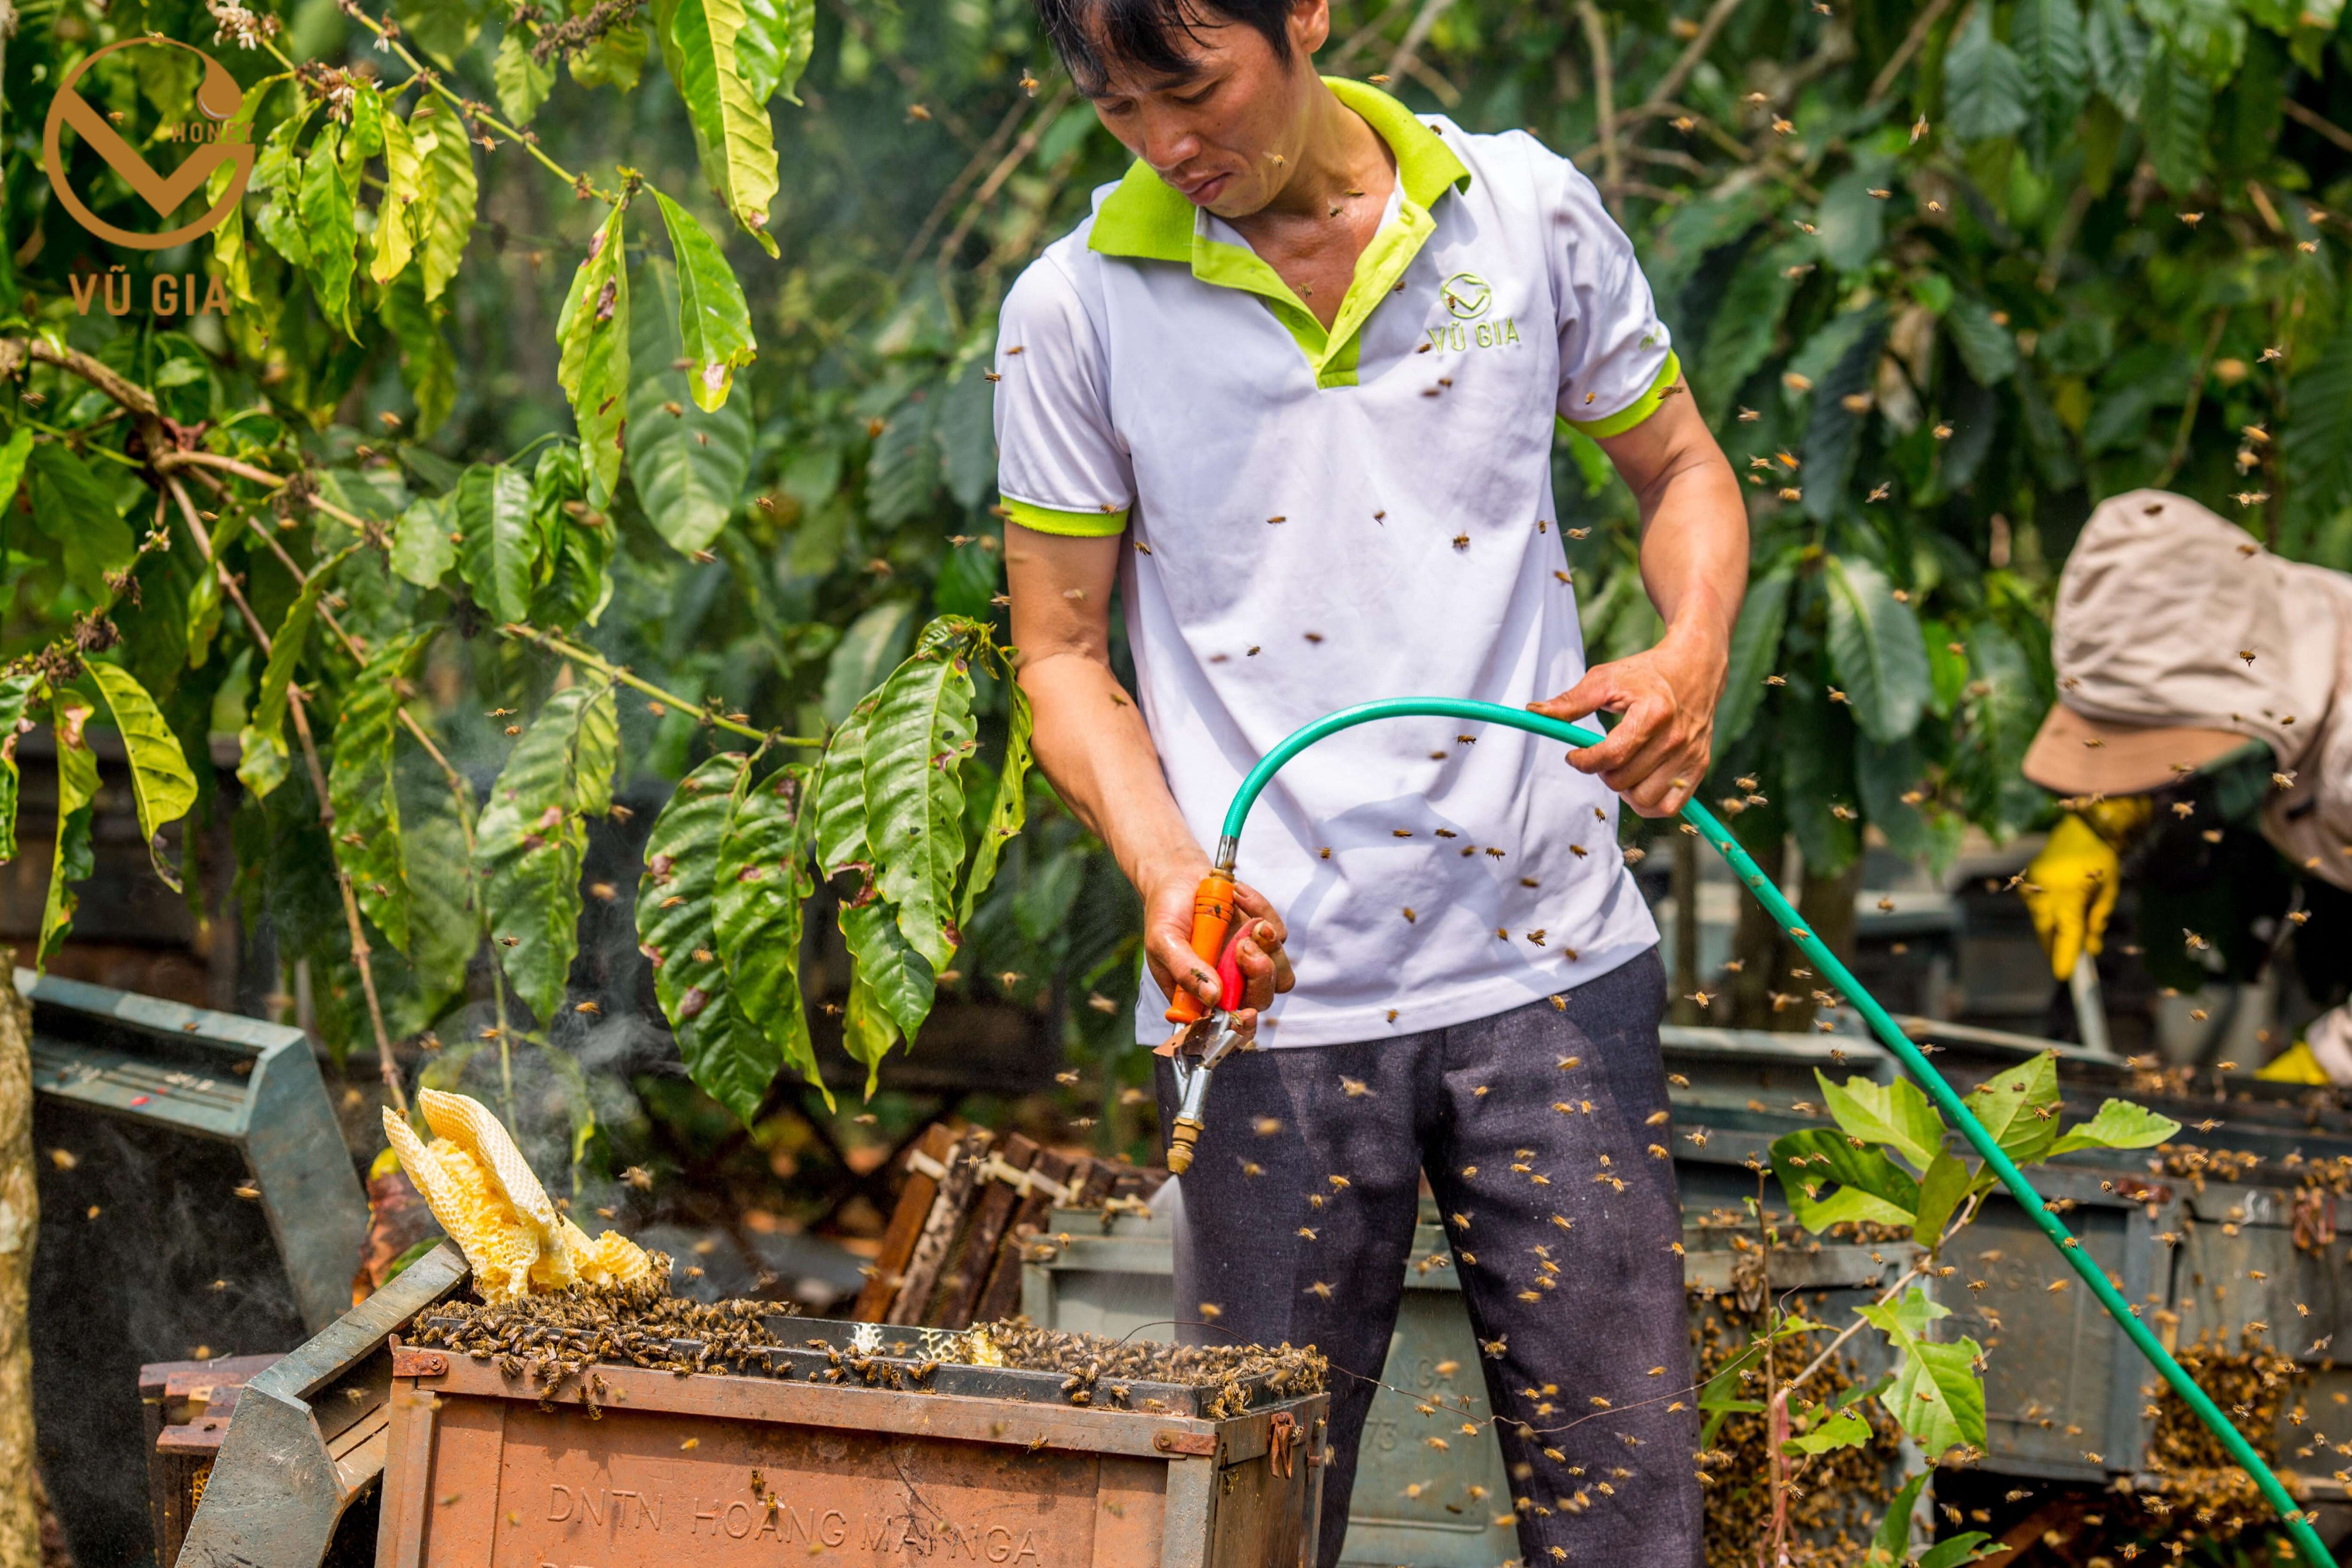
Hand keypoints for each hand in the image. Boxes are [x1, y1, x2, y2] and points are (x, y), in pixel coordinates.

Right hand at [1140, 861, 1292, 1044]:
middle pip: (1261, 999)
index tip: (1247, 1012)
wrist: (1179, 878)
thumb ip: (1186, 971)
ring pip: (1280, 973)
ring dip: (1268, 947)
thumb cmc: (1166, 916)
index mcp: (1202, 996)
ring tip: (1248, 923)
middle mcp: (1230, 985)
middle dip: (1259, 975)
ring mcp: (1249, 961)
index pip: (1229, 1026)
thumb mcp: (1165, 943)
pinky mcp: (1263, 937)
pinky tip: (1238, 896)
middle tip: (1242, 947)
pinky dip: (1261, 910)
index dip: (1242, 1026)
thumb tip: (1213, 997)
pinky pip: (1279, 933)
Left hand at [1529, 621, 1725, 816]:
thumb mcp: (1606, 679)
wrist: (1695, 669)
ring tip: (1621, 767)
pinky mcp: (1699, 767)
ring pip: (1643, 800)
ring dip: (1624, 790)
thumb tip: (1535, 712)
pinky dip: (1648, 803)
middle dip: (1602, 772)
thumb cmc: (1645, 674)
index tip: (1574, 755)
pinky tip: (1638, 782)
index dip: (1583, 761)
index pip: (1611, 756)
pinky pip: (1669, 807)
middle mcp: (1676, 738)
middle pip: (1623, 781)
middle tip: (1601, 756)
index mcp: (1653, 713)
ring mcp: (1690, 755)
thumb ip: (1571, 701)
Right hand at [2021, 814, 2122, 980]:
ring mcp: (2031, 886)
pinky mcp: (2026, 884)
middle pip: (2046, 931)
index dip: (2065, 955)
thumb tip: (2092, 948)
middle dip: (2055, 948)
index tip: (2063, 975)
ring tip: (2070, 932)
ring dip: (2053, 932)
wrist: (2079, 828)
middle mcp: (2045, 891)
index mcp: (2068, 892)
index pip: (2066, 931)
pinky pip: (2036, 910)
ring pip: (2040, 922)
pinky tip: (2061, 912)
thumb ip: (2097, 919)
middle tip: (2067, 965)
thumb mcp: (2108, 890)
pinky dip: (2048, 917)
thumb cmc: (2100, 858)